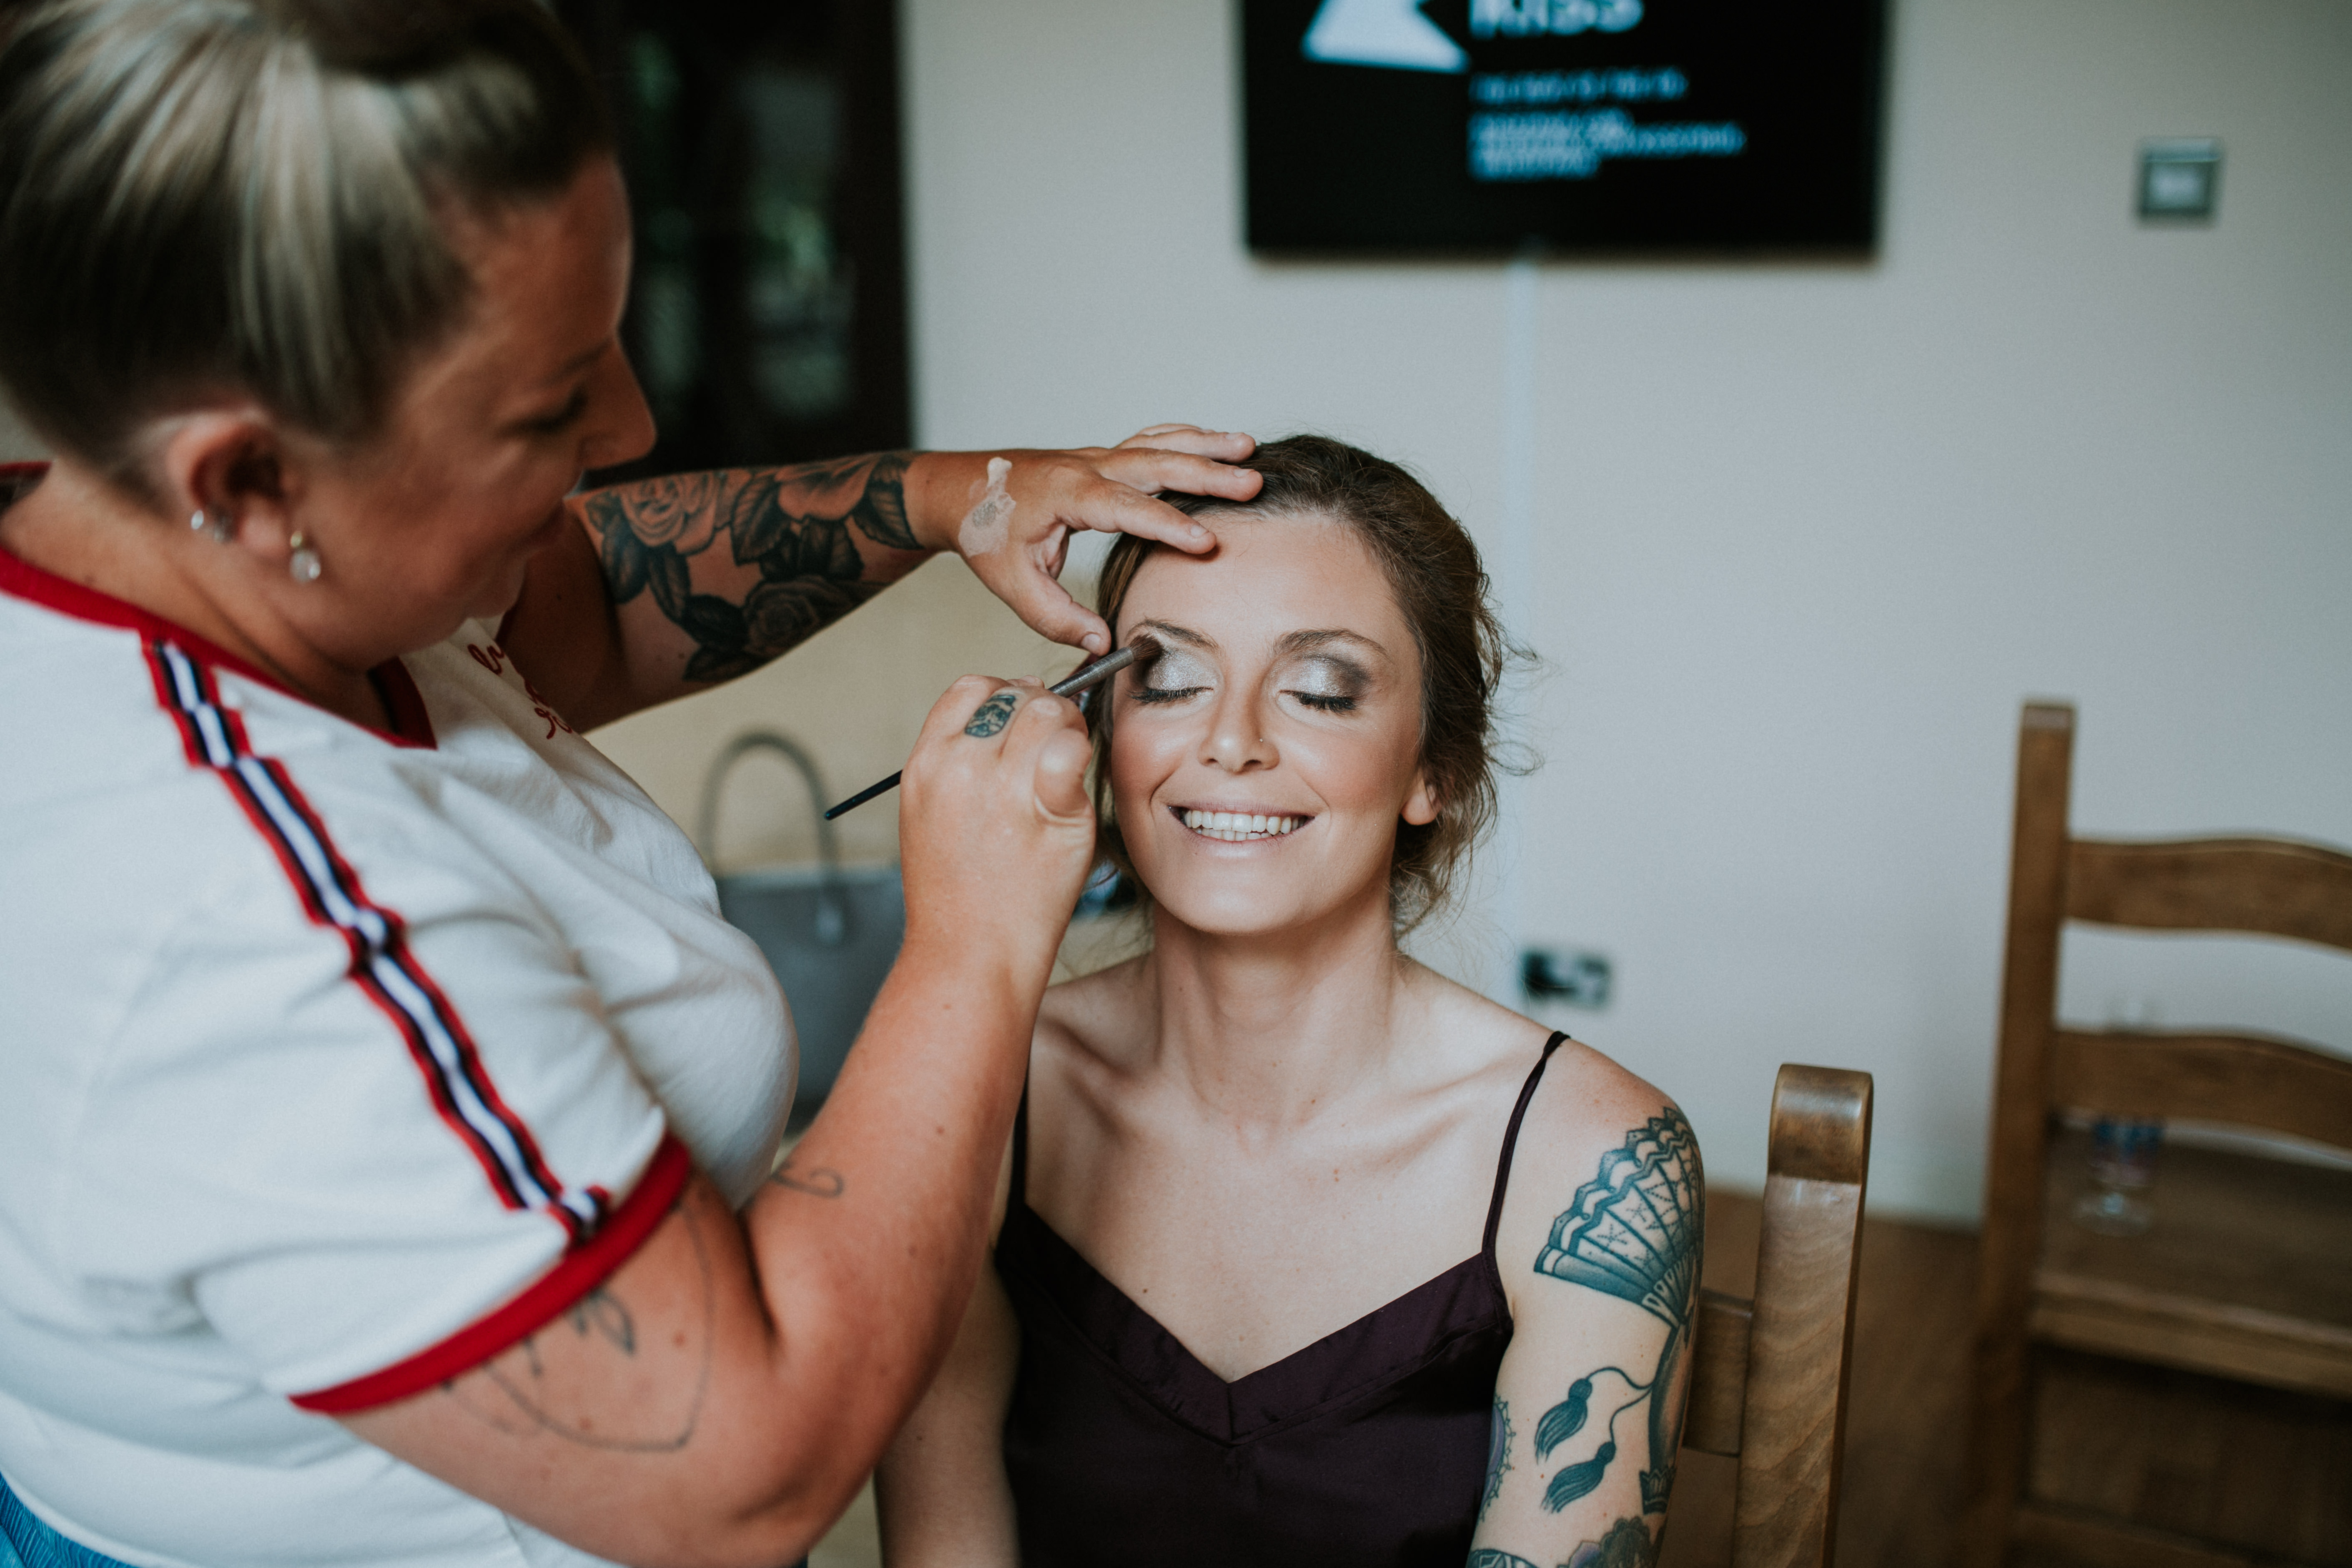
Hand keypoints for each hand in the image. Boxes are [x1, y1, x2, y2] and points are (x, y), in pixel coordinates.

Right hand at [895, 677, 1096, 970]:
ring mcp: (1002, 784)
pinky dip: (1084, 757)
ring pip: (1049, 711)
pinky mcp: (1048, 807)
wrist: (969, 958)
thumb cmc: (960, 898)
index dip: (1007, 696)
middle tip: (1056, 754)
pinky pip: (1075, 746)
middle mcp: (959, 764)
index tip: (1025, 728)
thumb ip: (965, 764)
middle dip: (1045, 713)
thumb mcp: (934, 817)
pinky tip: (1074, 791)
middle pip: (1016, 694)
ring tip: (1066, 775)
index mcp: (926, 763)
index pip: (970, 688)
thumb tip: (1018, 711)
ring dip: (1069, 732)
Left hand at [924, 426, 1261, 654]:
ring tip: (1249, 449)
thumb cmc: (985, 533)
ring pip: (1158, 445)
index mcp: (1066, 495)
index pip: (1125, 508)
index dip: (1168, 525)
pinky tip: (1216, 442)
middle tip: (1251, 482)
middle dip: (1206, 473)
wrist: (960, 489)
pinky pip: (1149, 442)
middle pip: (1155, 464)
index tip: (1206, 542)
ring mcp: (1095, 457)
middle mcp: (1086, 467)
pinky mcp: (1101, 458)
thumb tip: (1102, 645)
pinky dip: (1185, 439)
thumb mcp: (1012, 585)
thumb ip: (1058, 618)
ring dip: (1204, 446)